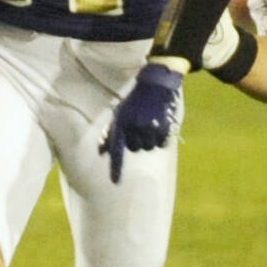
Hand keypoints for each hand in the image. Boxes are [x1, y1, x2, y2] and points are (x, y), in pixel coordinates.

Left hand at [99, 62, 184, 183]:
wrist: (155, 85)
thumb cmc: (135, 101)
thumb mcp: (119, 114)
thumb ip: (111, 134)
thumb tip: (102, 152)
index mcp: (122, 123)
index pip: (117, 150)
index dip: (116, 167)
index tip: (115, 181)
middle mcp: (135, 128)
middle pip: (135, 149)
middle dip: (136, 140)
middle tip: (139, 126)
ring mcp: (150, 128)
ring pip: (148, 147)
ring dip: (148, 140)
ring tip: (149, 123)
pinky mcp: (164, 128)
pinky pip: (161, 143)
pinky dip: (160, 138)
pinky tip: (159, 124)